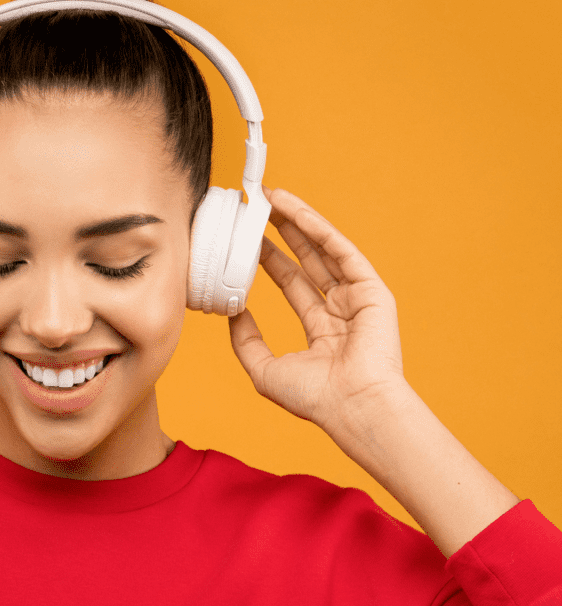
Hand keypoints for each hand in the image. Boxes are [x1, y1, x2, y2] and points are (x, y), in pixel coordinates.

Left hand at [227, 186, 404, 431]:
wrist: (353, 408)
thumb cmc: (315, 399)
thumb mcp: (264, 369)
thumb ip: (246, 340)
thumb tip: (233, 312)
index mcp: (321, 329)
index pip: (290, 282)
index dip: (268, 258)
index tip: (246, 238)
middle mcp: (340, 310)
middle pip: (305, 260)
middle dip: (280, 232)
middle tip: (256, 208)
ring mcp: (357, 298)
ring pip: (321, 250)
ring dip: (296, 221)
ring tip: (270, 197)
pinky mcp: (372, 290)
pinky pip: (340, 251)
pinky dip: (317, 229)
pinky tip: (294, 211)